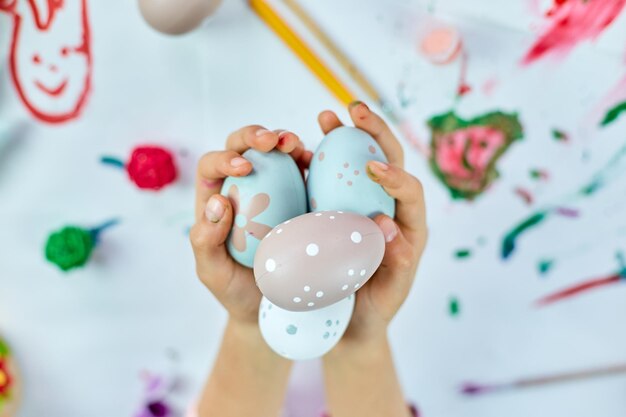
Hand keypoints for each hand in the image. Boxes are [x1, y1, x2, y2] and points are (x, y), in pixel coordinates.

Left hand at [189, 126, 312, 324]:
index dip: (226, 157)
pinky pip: (300, 172)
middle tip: (273, 141)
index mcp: (214, 200)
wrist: (269, 307)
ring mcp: (271, 190)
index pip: (212, 166)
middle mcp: (241, 188)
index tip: (246, 167)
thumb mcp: (212, 273)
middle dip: (256, 136)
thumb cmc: (235, 290)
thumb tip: (218, 202)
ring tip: (296, 145)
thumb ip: (205, 242)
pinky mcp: (297, 196)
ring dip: (285, 141)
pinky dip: (307, 160)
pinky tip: (314, 163)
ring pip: (274, 153)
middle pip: (242, 148)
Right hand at [318, 102, 427, 344]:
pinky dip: (318, 158)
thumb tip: (387, 225)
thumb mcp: (388, 294)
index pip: (410, 192)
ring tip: (325, 118)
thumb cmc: (374, 310)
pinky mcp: (336, 208)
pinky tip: (298, 148)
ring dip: (344, 135)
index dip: (395, 176)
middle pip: (389, 161)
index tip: (372, 168)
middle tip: (354, 110)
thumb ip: (395, 263)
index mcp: (409, 226)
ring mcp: (360, 204)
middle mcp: (387, 208)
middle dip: (374, 132)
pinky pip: (330, 178)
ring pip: (358, 162)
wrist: (352, 321)